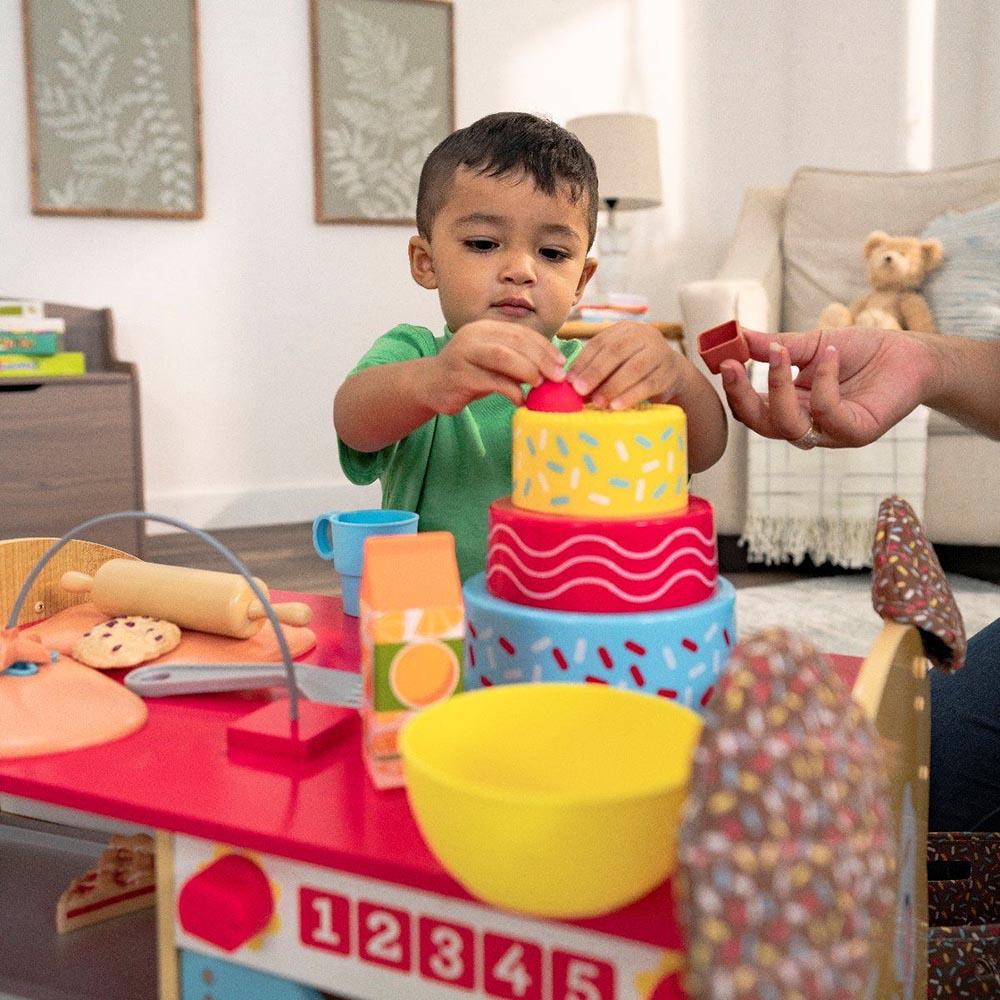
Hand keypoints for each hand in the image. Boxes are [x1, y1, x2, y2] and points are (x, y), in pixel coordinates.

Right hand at [427, 320, 566, 414]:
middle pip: (515, 342)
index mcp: (485, 328)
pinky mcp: (458, 376)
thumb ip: (517, 360)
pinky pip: (490, 381)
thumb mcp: (493, 362)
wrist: (430, 385)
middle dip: (541, 359)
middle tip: (558, 376)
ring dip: (526, 370)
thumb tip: (553, 369)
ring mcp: (463, 354)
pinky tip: (520, 400)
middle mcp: (473, 336)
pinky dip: (510, 391)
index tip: (561, 363)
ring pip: (502, 356)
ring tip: (540, 385)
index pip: (521, 333)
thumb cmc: (469, 374)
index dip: (544, 347)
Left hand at [568, 322, 689, 409]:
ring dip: (613, 386)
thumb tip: (569, 387)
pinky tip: (617, 406)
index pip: (600, 343)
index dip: (583, 361)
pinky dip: (631, 396)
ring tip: (597, 402)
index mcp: (624, 330)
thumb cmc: (634, 369)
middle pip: (616, 352)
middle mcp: (643, 335)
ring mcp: (659, 352)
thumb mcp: (615, 363)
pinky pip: (648, 384)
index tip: (569, 379)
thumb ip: (595, 370)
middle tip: (580, 390)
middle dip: (595, 372)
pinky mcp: (668, 373)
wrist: (672, 373)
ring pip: (634, 368)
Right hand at [719, 326, 938, 446]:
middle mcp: (807, 424)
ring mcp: (830, 433)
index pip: (751, 409)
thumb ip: (776, 345)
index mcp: (791, 406)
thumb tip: (737, 335)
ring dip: (778, 387)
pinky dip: (823, 381)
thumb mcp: (812, 343)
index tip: (722, 359)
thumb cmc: (864, 351)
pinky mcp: (856, 432)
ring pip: (788, 425)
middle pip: (761, 425)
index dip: (734, 389)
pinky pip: (827, 413)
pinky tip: (830, 355)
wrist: (911, 354)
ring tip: (782, 352)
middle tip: (733, 365)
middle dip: (742, 396)